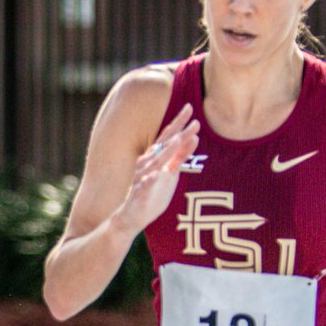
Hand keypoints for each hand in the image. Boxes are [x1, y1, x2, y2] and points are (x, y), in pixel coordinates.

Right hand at [112, 104, 200, 235]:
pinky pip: (145, 185)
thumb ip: (180, 156)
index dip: (179, 122)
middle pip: (164, 144)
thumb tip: (194, 137)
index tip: (190, 107)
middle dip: (177, 130)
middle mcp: (148, 163)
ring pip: (155, 162)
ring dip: (166, 151)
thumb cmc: (152, 194)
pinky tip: (158, 174)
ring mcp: (143, 177)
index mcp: (156, 158)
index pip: (168, 136)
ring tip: (177, 140)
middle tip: (191, 116)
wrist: (130, 217)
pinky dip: (151, 179)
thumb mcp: (170, 174)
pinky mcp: (139, 194)